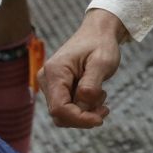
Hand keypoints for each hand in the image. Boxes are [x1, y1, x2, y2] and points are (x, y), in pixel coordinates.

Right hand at [40, 9, 128, 128]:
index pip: (59, 108)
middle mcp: (47, 79)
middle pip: (60, 114)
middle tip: (105, 109)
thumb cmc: (100, 44)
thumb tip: (82, 106)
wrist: (98, 32)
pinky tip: (97, 94)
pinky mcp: (57, 87)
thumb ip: (91, 86)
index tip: (100, 120)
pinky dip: (83, 107)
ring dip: (85, 111)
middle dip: (84, 116)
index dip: (79, 119)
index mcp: (55, 71)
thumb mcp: (102, 63)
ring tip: (102, 94)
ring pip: (64, 113)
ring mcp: (50, 84)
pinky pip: (67, 107)